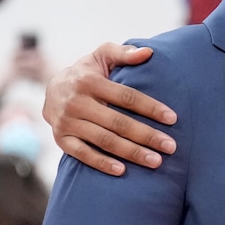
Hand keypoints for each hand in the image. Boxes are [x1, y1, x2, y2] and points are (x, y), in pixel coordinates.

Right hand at [42, 43, 177, 175]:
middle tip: (171, 146)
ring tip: (156, 161)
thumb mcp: (101, 56)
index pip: (126, 97)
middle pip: (118, 123)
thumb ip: (124, 53)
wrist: (51, 90)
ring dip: (131, 152)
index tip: (173, 118)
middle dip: (146, 136)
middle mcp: (77, 102)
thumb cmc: (87, 73)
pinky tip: (123, 171)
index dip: (150, 108)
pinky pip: (82, 154)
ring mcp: (67, 123)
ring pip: (104, 140)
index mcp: (89, 81)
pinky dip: (101, 163)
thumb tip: (148, 53)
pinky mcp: (61, 139)